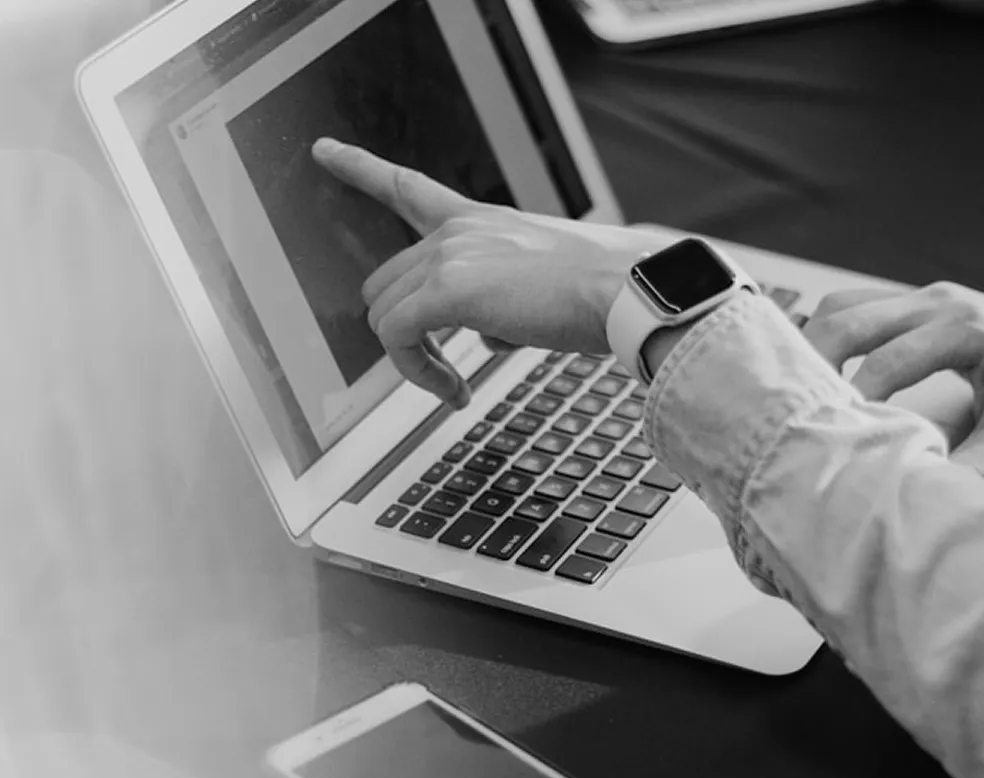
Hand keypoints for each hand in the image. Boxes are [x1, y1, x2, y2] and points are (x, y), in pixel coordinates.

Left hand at [311, 138, 665, 406]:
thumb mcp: (545, 289)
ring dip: (414, 360)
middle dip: (407, 332)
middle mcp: (460, 230)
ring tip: (454, 385)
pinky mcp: (448, 290)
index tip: (324, 149)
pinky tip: (454, 390)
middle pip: (387, 283)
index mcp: (483, 222)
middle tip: (445, 369)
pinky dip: (418, 372)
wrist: (627, 291)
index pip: (409, 188)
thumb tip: (489, 339)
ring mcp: (450, 255)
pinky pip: (397, 339)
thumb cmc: (604, 294)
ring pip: (385, 314)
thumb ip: (505, 306)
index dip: (361, 167)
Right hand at [801, 283, 983, 475]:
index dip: (853, 400)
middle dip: (812, 360)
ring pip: (846, 303)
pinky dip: (831, 331)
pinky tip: (818, 368)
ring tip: (794, 388)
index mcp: (967, 330)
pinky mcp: (920, 300)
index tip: (829, 435)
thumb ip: (973, 463)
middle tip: (788, 408)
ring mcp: (927, 294)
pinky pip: (859, 303)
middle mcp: (940, 301)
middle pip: (850, 318)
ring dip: (814, 340)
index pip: (887, 362)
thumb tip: (921, 494)